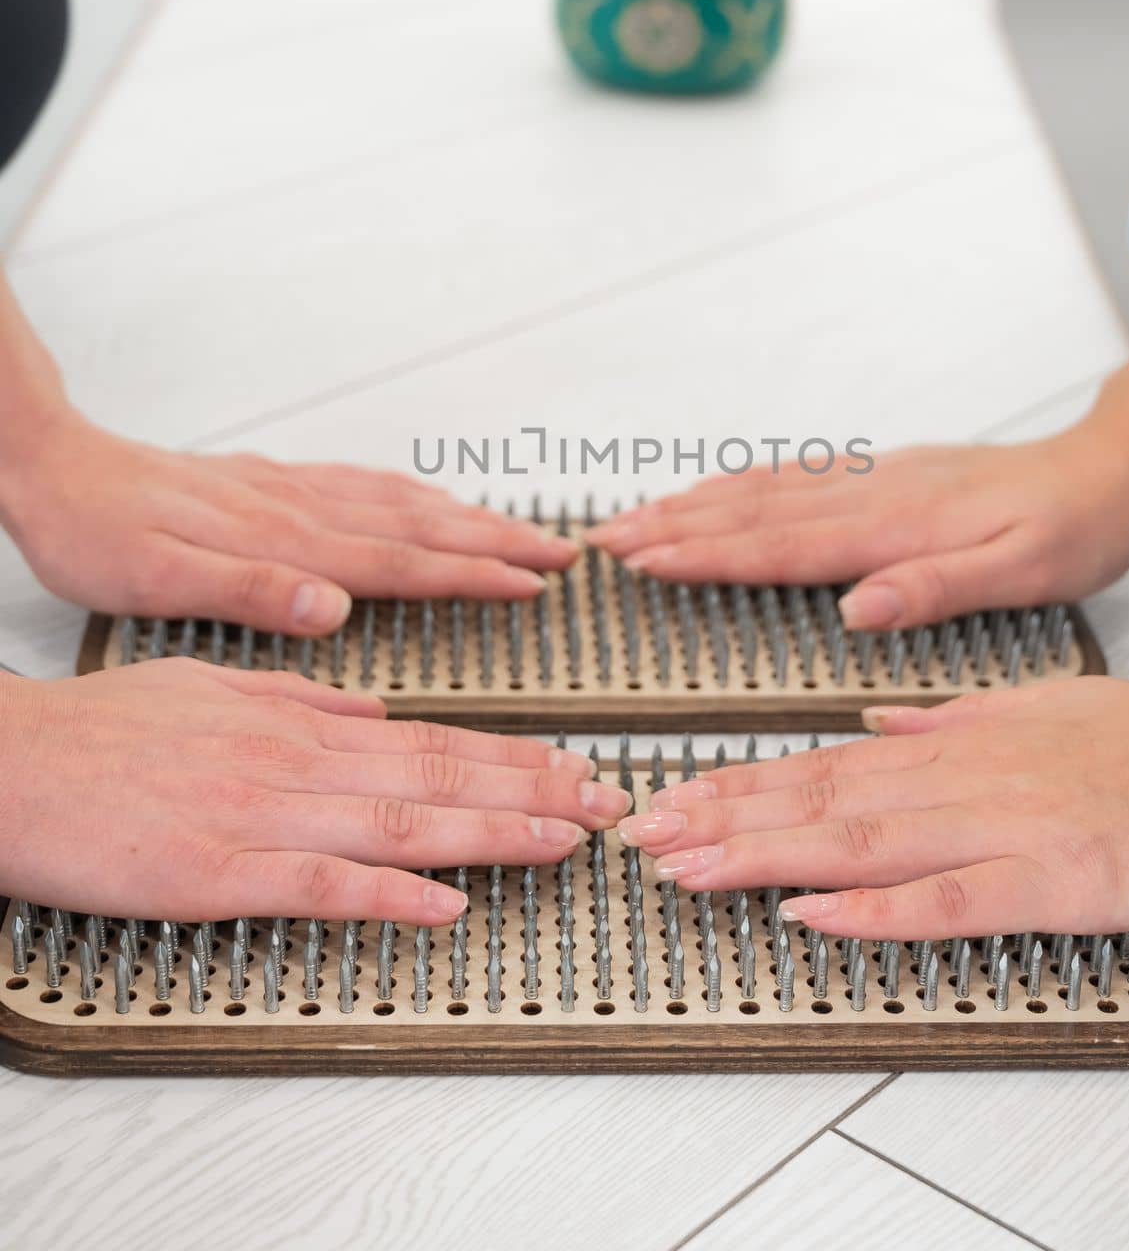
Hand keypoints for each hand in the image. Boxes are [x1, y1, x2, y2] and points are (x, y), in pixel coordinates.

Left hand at [0, 411, 575, 634]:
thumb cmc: (98, 532)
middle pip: (421, 524)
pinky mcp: (271, 483)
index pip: (403, 560)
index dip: (475, 573)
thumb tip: (332, 608)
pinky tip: (423, 500)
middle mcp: (299, 511)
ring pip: (400, 500)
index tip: (535, 581)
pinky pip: (364, 484)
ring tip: (517, 527)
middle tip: (559, 551)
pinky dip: (412, 494)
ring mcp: (290, 491)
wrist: (53, 467)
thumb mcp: (158, 580)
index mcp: (285, 543)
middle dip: (497, 539)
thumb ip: (251, 592)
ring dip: (466, 515)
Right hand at [0, 660, 626, 921]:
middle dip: (534, 788)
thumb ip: (299, 696)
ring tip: (565, 840)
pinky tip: (446, 904)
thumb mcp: (214, 686)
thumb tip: (371, 708)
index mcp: (299, 718)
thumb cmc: (105, 730)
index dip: (514, 755)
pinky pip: (319, 883)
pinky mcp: (216, 869)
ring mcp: (261, 813)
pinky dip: (389, 893)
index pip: (432, 737)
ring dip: (492, 831)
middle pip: (438, 773)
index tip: (575, 766)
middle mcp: (296, 759)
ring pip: (401, 820)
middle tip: (608, 801)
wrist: (16, 762)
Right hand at [591, 432, 1128, 630]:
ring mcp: (871, 478)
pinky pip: (791, 476)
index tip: (643, 559)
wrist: (1101, 469)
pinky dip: (738, 484)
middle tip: (605, 540)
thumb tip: (857, 610)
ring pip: (763, 489)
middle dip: (673, 526)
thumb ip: (935, 589)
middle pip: (753, 512)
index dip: (706, 554)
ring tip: (633, 515)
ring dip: (692, 503)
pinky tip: (713, 491)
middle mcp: (871, 494)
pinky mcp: (879, 473)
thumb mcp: (1023, 573)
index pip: (781, 545)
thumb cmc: (1069, 531)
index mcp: (896, 527)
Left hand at [616, 677, 1128, 936]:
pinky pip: (948, 900)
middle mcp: (960, 781)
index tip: (670, 795)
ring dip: (763, 854)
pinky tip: (810, 915)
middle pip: (818, 800)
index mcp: (953, 746)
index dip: (737, 783)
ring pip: (860, 841)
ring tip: (687, 866)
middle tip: (640, 832)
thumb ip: (948, 723)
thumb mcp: (1035, 712)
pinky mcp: (1050, 881)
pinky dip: (873, 908)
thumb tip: (874, 731)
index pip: (820, 766)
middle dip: (720, 816)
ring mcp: (1001, 829)